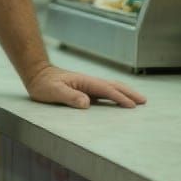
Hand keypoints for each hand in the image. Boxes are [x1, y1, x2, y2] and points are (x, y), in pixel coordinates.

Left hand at [26, 64, 145, 108]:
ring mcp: (87, 85)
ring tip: (137, 100)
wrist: (37, 74)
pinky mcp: (85, 90)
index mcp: (84, 81)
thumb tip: (87, 103)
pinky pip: (104, 93)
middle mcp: (88, 82)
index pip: (106, 90)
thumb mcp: (53, 91)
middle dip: (129, 93)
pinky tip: (118, 101)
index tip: (132, 105)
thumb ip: (69, 96)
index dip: (119, 98)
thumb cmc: (43, 84)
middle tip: (143, 101)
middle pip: (113, 86)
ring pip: (110, 88)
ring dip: (124, 93)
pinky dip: (115, 96)